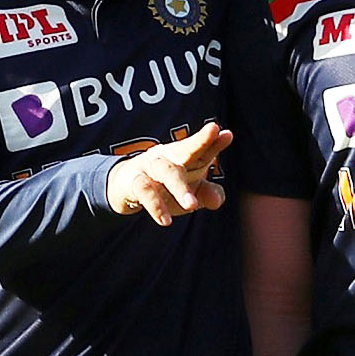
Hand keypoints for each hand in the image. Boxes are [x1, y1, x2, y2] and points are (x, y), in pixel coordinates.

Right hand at [107, 122, 230, 225]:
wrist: (126, 187)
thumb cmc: (166, 185)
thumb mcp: (192, 190)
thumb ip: (208, 194)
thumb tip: (217, 200)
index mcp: (184, 156)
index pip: (202, 149)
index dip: (213, 141)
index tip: (227, 134)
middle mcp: (169, 156)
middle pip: (186, 149)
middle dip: (201, 142)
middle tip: (218, 134)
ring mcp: (151, 167)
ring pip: (167, 172)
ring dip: (180, 188)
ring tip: (192, 206)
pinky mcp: (135, 182)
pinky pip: (146, 192)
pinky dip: (155, 206)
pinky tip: (166, 221)